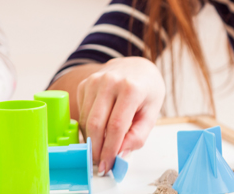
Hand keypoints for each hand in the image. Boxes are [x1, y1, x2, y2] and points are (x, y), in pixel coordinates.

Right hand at [77, 57, 164, 174]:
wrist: (137, 67)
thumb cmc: (147, 90)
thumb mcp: (152, 113)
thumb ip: (138, 136)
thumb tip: (119, 155)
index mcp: (131, 88)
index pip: (116, 126)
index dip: (109, 150)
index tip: (107, 165)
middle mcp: (110, 81)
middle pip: (96, 124)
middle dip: (96, 149)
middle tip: (100, 163)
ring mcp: (94, 81)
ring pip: (86, 120)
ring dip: (91, 140)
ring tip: (100, 149)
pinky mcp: (85, 84)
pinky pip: (82, 112)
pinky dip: (87, 127)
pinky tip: (99, 129)